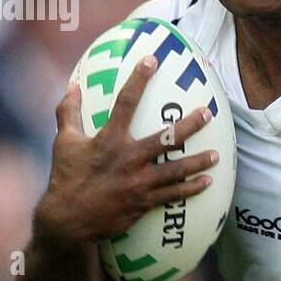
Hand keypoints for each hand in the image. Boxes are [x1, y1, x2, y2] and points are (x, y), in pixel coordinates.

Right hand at [33, 56, 218, 246]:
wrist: (69, 220)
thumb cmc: (67, 177)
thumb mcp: (64, 142)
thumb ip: (69, 111)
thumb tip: (73, 83)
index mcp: (108, 140)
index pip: (125, 102)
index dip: (138, 79)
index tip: (152, 60)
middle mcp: (128, 159)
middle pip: (165, 139)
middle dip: (189, 125)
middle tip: (207, 114)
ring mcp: (138, 182)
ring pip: (176, 170)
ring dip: (198, 162)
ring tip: (216, 155)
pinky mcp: (144, 202)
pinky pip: (173, 195)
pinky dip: (191, 189)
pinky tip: (207, 182)